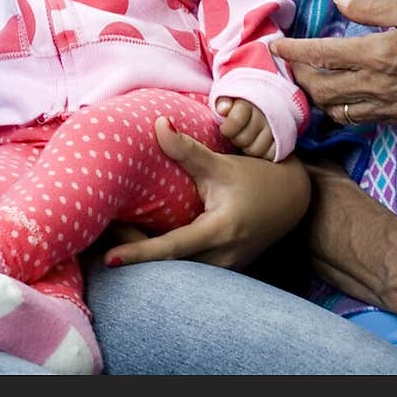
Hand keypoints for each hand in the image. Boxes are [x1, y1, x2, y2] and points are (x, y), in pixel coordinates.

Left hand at [103, 117, 308, 270]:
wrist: (292, 198)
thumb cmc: (256, 178)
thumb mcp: (220, 164)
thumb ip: (187, 149)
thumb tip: (157, 124)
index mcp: (219, 232)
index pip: (172, 248)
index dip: (140, 253)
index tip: (110, 260)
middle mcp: (222, 257)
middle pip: (170, 266)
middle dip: (137, 252)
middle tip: (105, 233)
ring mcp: (225, 268)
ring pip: (180, 272)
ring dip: (150, 257)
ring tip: (120, 235)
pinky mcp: (225, 269)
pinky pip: (191, 270)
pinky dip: (168, 259)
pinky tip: (147, 241)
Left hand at [216, 97, 275, 159]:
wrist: (266, 103)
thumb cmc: (242, 103)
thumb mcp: (229, 98)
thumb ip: (223, 102)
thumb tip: (223, 110)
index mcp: (250, 102)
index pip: (236, 120)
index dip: (227, 128)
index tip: (225, 127)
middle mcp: (265, 115)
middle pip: (244, 139)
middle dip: (236, 138)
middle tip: (236, 134)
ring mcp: (276, 128)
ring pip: (255, 150)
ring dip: (248, 147)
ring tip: (246, 139)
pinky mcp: (284, 141)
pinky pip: (269, 155)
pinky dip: (261, 154)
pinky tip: (257, 144)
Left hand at [270, 0, 396, 126]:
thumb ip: (371, 6)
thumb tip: (339, 3)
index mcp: (375, 54)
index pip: (320, 55)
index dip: (292, 51)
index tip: (274, 47)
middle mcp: (376, 85)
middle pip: (321, 90)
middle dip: (299, 78)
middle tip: (290, 64)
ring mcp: (390, 107)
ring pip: (338, 110)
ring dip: (318, 98)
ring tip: (311, 82)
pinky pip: (363, 120)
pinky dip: (344, 111)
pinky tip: (344, 99)